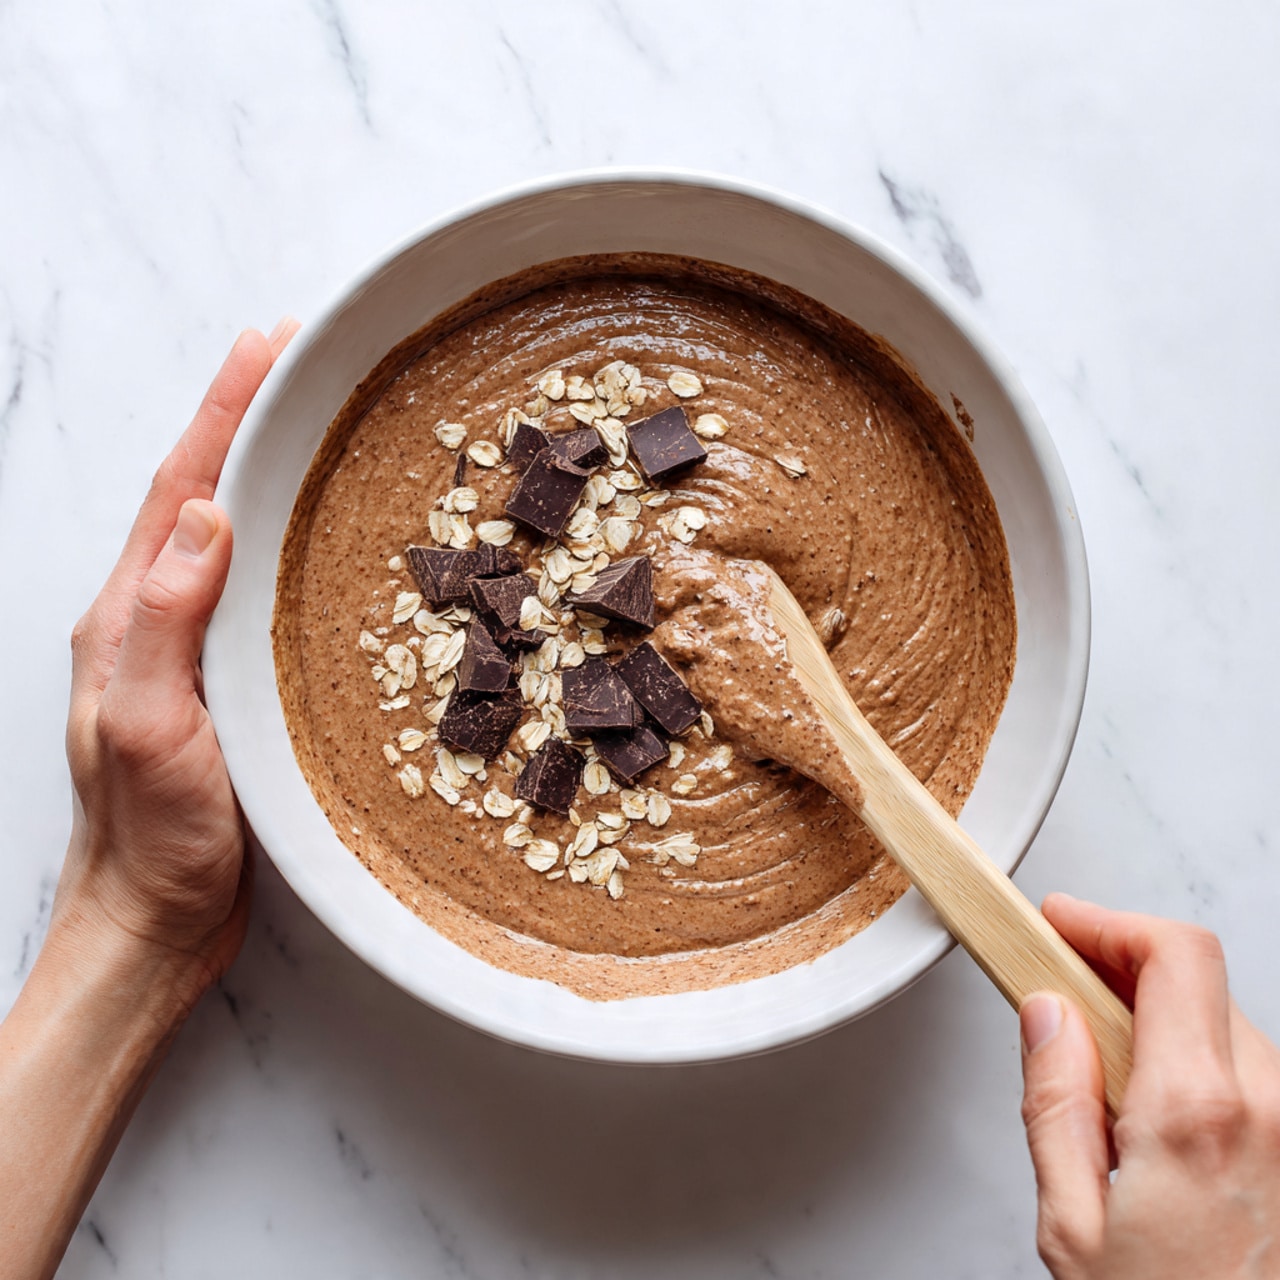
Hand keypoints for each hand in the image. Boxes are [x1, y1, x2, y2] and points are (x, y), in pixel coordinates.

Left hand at [54, 321, 297, 1015]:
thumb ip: (165, 622)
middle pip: (200, 497)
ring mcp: (188, 652)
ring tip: (317, 429)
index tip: (267, 347)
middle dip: (244, 421)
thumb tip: (202, 517)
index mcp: (127, 619)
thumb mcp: (147, 728)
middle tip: (301, 366)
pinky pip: (254, 592)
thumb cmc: (151, 839)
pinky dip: (285, 546)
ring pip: (229, 541)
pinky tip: (319, 542)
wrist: (154, 922)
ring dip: (266, 476)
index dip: (221, 413)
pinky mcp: (222, 684)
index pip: (177, 492)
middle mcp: (154, 621)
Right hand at [1019, 894, 1279, 1278]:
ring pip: (1226, 1026)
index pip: (1173, 953)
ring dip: (1162, 1020)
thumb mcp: (1072, 1227)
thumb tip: (1047, 1013)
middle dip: (1124, 968)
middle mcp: (1271, 1110)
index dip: (1109, 921)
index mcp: (1199, 1113)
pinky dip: (1196, 1066)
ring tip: (1105, 1076)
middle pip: (1198, 980)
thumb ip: (1056, 1100)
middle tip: (1063, 993)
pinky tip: (1155, 1119)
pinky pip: (1251, 1077)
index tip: (1059, 923)